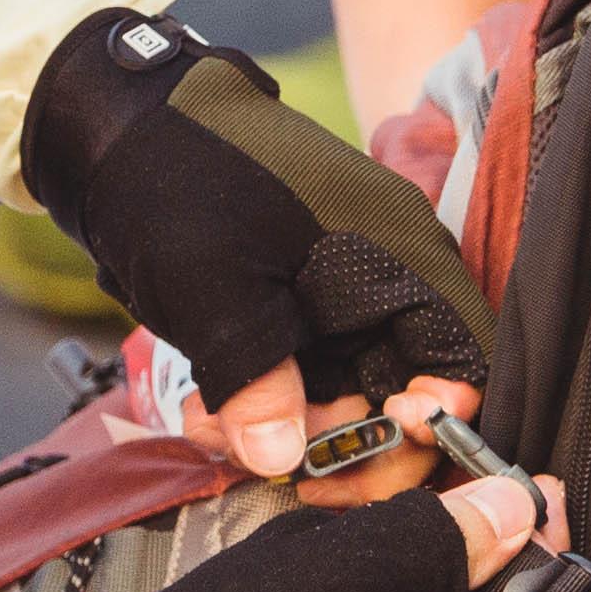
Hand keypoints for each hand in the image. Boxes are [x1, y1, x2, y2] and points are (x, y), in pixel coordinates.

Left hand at [22, 14, 499, 478]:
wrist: (122, 122)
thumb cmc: (181, 185)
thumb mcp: (214, 290)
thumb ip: (255, 380)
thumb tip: (282, 459)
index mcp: (399, 254)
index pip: (468, 359)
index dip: (441, 421)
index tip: (377, 448)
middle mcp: (388, 272)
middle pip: (409, 391)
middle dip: (344, 442)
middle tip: (282, 469)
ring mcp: (344, 286)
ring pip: (348, 390)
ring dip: (290, 429)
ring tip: (213, 433)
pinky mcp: (301, 300)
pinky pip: (306, 369)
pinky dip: (265, 400)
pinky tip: (206, 412)